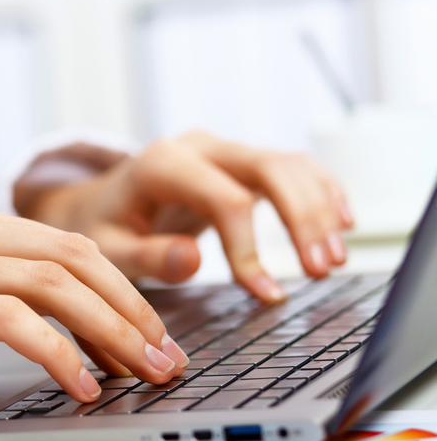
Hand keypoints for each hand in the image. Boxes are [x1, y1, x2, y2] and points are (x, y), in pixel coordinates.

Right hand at [0, 201, 189, 436]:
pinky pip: (13, 319)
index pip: (62, 243)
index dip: (120, 287)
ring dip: (111, 330)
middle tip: (166, 357)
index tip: (151, 334)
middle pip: (72, 255)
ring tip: (143, 373)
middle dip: (131, 307)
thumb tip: (53, 329)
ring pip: (53, 281)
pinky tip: (81, 385)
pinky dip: (60, 352)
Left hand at [24, 131, 354, 304]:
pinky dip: (321, 191)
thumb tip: (194, 260)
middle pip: (269, 169)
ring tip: (333, 261)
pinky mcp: (239, 162)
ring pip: (288, 165)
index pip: (224, 199)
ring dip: (319, 210)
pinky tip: (343, 222)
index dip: (250, 248)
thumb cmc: (102, 228)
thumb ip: (147, 256)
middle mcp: (198, 147)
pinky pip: (292, 167)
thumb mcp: (108, 249)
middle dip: (302, 220)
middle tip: (323, 270)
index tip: (264, 293)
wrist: (97, 204)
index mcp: (162, 164)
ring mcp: (222, 150)